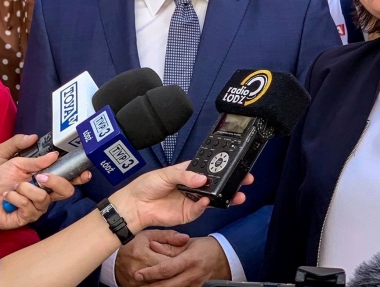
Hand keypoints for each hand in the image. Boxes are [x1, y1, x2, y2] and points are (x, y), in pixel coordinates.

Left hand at [0, 151, 85, 229]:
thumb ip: (36, 161)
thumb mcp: (17, 163)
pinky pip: (29, 207)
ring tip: (13, 188)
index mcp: (45, 179)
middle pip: (65, 191)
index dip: (79, 177)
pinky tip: (8, 198)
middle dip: (56, 181)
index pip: (67, 179)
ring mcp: (37, 207)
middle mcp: (45, 193)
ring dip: (25, 189)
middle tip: (40, 177)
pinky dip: (16, 198)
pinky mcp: (27, 217)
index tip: (85, 173)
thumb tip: (55, 155)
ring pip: (43, 198)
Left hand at [110, 163, 251, 231]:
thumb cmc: (147, 185)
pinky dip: (205, 206)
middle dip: (230, 182)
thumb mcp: (166, 173)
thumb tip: (201, 178)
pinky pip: (201, 209)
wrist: (136, 205)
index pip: (208, 168)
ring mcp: (192, 199)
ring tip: (236, 195)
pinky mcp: (188, 213)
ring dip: (225, 196)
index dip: (221, 167)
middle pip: (215, 184)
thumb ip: (184, 175)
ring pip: (213, 198)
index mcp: (189, 172)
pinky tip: (207, 201)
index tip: (234, 165)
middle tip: (244, 180)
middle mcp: (193, 186)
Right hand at [114, 230, 191, 286]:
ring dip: (172, 282)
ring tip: (181, 276)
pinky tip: (172, 281)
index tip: (189, 258)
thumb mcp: (149, 235)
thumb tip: (186, 238)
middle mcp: (139, 272)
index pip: (167, 262)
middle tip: (186, 269)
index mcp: (143, 255)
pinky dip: (163, 285)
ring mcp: (136, 284)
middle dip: (178, 273)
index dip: (180, 261)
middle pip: (165, 276)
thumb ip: (168, 236)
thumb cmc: (133, 244)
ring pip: (161, 285)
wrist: (114, 260)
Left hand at [132, 236, 229, 286]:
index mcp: (190, 260)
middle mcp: (192, 275)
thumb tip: (152, 246)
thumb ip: (169, 245)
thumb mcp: (187, 242)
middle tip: (135, 284)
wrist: (220, 259)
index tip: (138, 274)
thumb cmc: (203, 247)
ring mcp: (193, 286)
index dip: (151, 273)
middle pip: (167, 286)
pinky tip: (156, 286)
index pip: (167, 269)